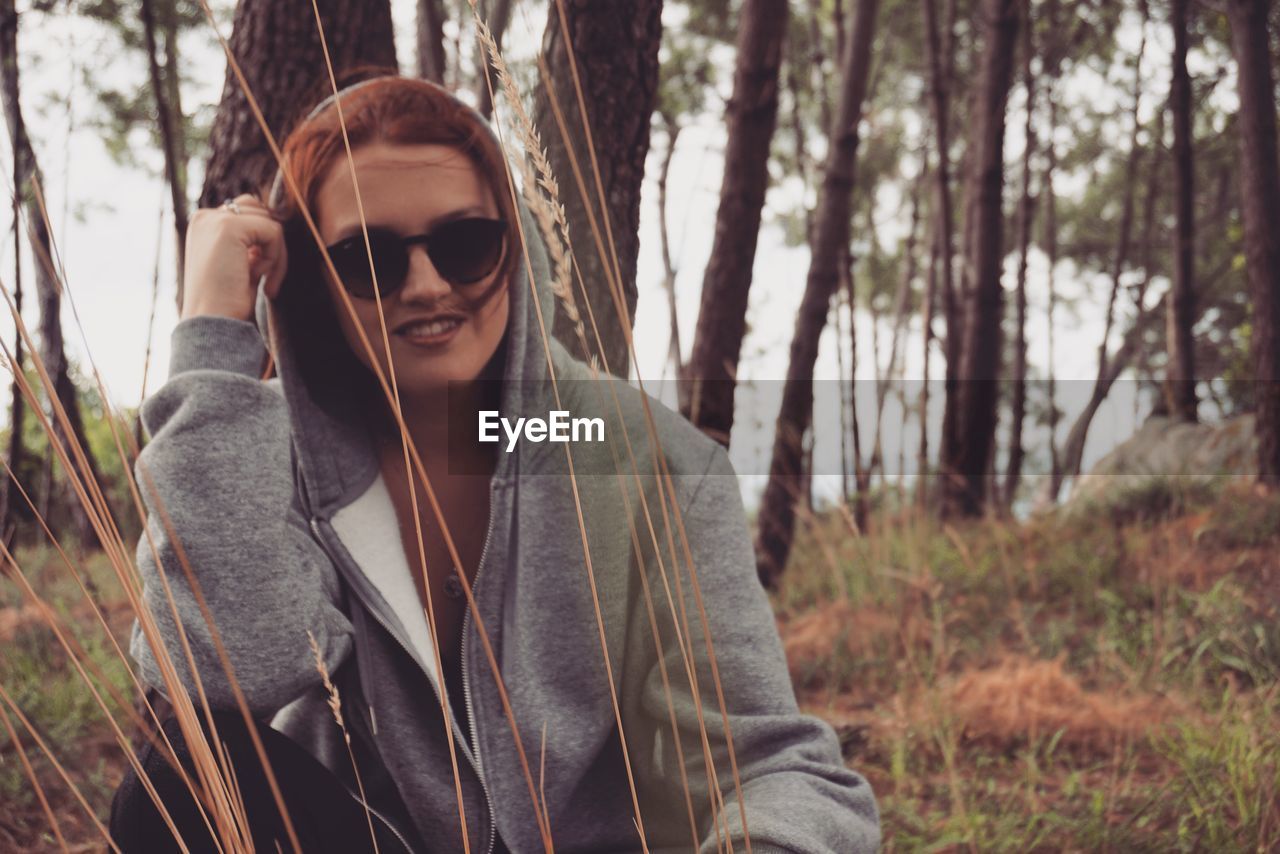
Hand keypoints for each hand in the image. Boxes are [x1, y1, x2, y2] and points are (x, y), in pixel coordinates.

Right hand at [180, 193, 287, 321]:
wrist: (211, 321)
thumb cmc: (226, 301)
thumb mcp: (240, 263)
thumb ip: (252, 242)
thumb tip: (277, 225)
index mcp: (205, 224)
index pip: (248, 213)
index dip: (263, 244)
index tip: (258, 277)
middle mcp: (206, 217)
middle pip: (261, 211)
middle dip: (271, 245)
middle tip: (265, 280)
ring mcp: (215, 219)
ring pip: (269, 221)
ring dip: (274, 252)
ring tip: (260, 279)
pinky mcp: (228, 227)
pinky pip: (274, 231)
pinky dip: (275, 258)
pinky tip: (258, 279)